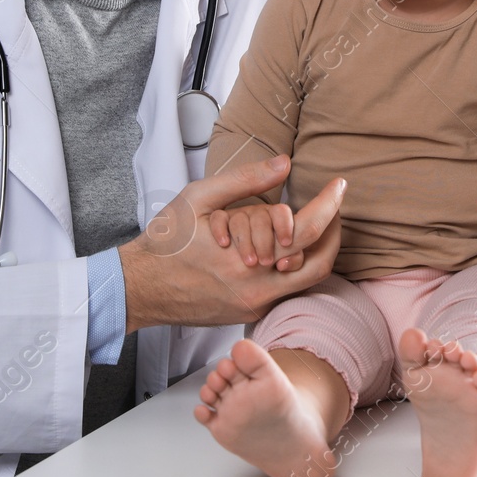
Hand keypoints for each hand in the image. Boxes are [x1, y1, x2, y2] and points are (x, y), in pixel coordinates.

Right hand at [118, 155, 345, 330]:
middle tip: (334, 206)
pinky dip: (293, 265)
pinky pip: (285, 290)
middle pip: (318, 262)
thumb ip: (245, 180)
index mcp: (248, 258)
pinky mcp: (248, 312)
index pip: (308, 231)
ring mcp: (255, 304)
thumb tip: (285, 164)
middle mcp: (257, 288)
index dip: (329, 205)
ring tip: (313, 222)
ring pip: (305, 280)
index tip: (338, 186)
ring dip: (315, 250)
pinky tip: (286, 244)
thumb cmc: (166, 241)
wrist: (138, 287)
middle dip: (333, 230)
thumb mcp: (200, 197)